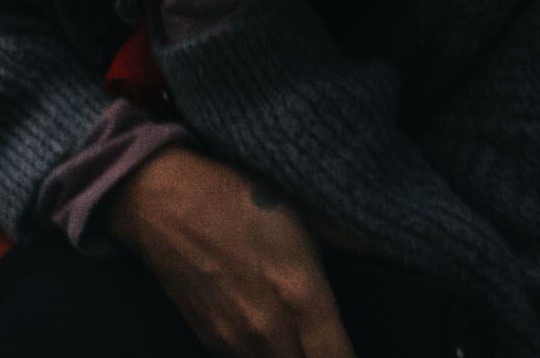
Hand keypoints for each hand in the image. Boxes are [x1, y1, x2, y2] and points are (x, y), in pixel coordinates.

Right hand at [107, 145, 351, 357]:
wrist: (159, 199)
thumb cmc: (234, 197)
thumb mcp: (300, 213)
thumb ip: (343, 243)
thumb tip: (379, 251)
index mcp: (302, 294)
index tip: (350, 351)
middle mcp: (270, 329)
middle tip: (326, 346)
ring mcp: (236, 341)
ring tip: (302, 345)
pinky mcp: (210, 343)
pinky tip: (273, 344)